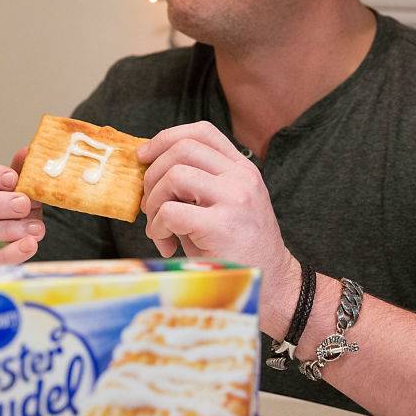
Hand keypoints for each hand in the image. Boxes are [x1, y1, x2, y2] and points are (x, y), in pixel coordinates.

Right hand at [0, 149, 43, 264]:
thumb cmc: (7, 205)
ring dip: (5, 230)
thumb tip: (28, 153)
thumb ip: (18, 169)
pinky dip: (9, 253)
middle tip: (23, 204)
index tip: (12, 179)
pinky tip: (29, 244)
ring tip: (35, 227)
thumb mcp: (11, 186)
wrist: (13, 236)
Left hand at [136, 121, 291, 276]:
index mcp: (242, 169)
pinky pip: (171, 212)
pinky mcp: (221, 225)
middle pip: (182, 149)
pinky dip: (158, 227)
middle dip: (152, 174)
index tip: (145, 156)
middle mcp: (241, 178)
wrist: (270, 283)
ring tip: (159, 227)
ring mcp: (234, 199)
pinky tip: (166, 243)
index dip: (166, 138)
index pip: (202, 132)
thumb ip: (196, 183)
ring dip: (154, 202)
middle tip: (149, 203)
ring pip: (174, 175)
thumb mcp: (225, 204)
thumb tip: (148, 171)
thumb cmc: (237, 247)